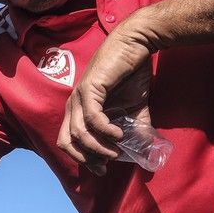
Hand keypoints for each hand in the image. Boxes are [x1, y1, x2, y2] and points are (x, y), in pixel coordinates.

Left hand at [58, 13, 158, 175]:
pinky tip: (118, 135)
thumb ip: (136, 129)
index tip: (102, 169)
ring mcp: (79, 96)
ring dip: (97, 147)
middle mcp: (74, 104)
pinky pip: (91, 117)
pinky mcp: (90, 88)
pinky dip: (103, 130)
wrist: (137, 44)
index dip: (82, 158)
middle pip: (67, 141)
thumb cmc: (132, 73)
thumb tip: (146, 152)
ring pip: (78, 132)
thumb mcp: (135, 107)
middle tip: (105, 165)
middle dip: (85, 158)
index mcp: (79, 110)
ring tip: (115, 151)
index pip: (68, 141)